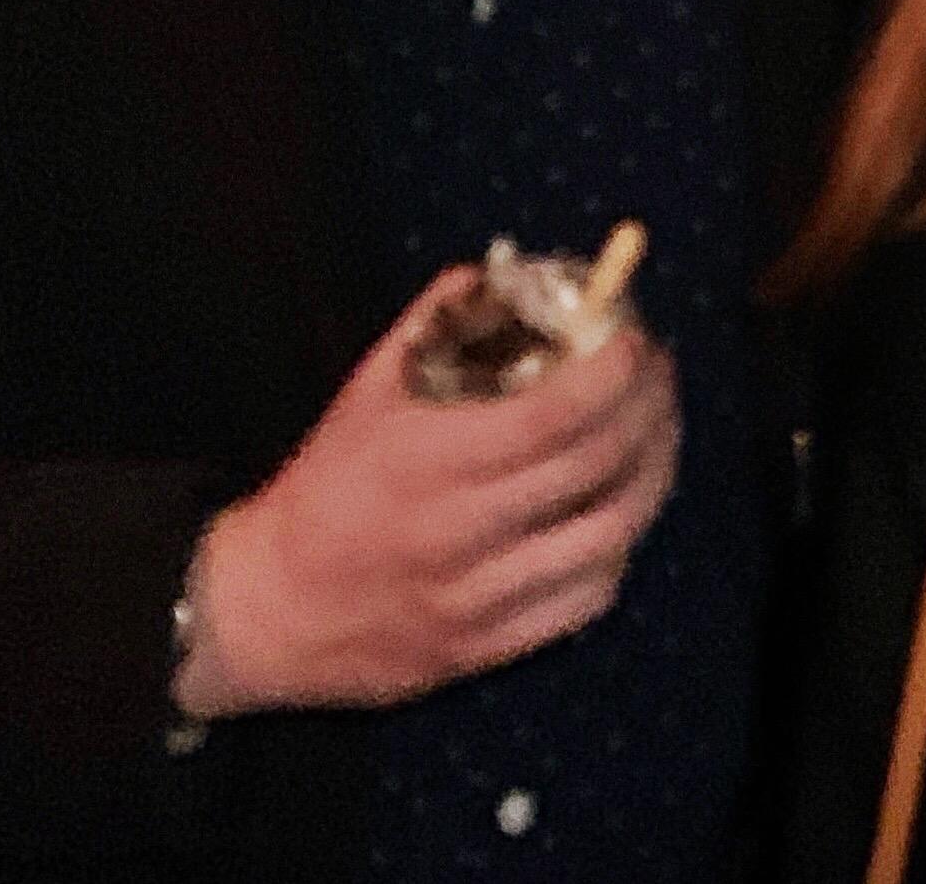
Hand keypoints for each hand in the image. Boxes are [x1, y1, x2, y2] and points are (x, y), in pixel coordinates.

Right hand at [175, 269, 679, 718]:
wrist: (267, 608)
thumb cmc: (327, 485)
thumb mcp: (368, 389)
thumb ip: (439, 323)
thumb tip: (511, 276)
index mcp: (429, 459)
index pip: (554, 414)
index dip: (613, 372)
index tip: (634, 338)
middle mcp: (460, 531)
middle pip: (596, 467)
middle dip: (648, 407)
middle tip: (658, 374)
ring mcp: (479, 599)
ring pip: (608, 536)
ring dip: (652, 474)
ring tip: (658, 433)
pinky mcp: (488, 649)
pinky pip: (586, 599)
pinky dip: (619, 548)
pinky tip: (619, 509)